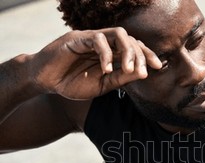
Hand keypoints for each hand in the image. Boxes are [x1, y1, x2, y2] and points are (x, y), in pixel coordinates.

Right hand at [30, 27, 161, 99]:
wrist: (45, 82)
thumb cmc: (73, 82)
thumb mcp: (102, 85)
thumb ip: (121, 78)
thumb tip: (143, 73)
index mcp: (112, 52)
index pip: (135, 47)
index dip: (147, 54)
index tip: (158, 67)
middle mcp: (104, 42)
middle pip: (130, 39)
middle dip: (141, 55)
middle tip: (143, 71)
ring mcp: (91, 38)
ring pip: (117, 34)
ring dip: (127, 51)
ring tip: (128, 69)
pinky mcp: (77, 38)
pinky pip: (97, 39)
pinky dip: (105, 54)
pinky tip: (106, 68)